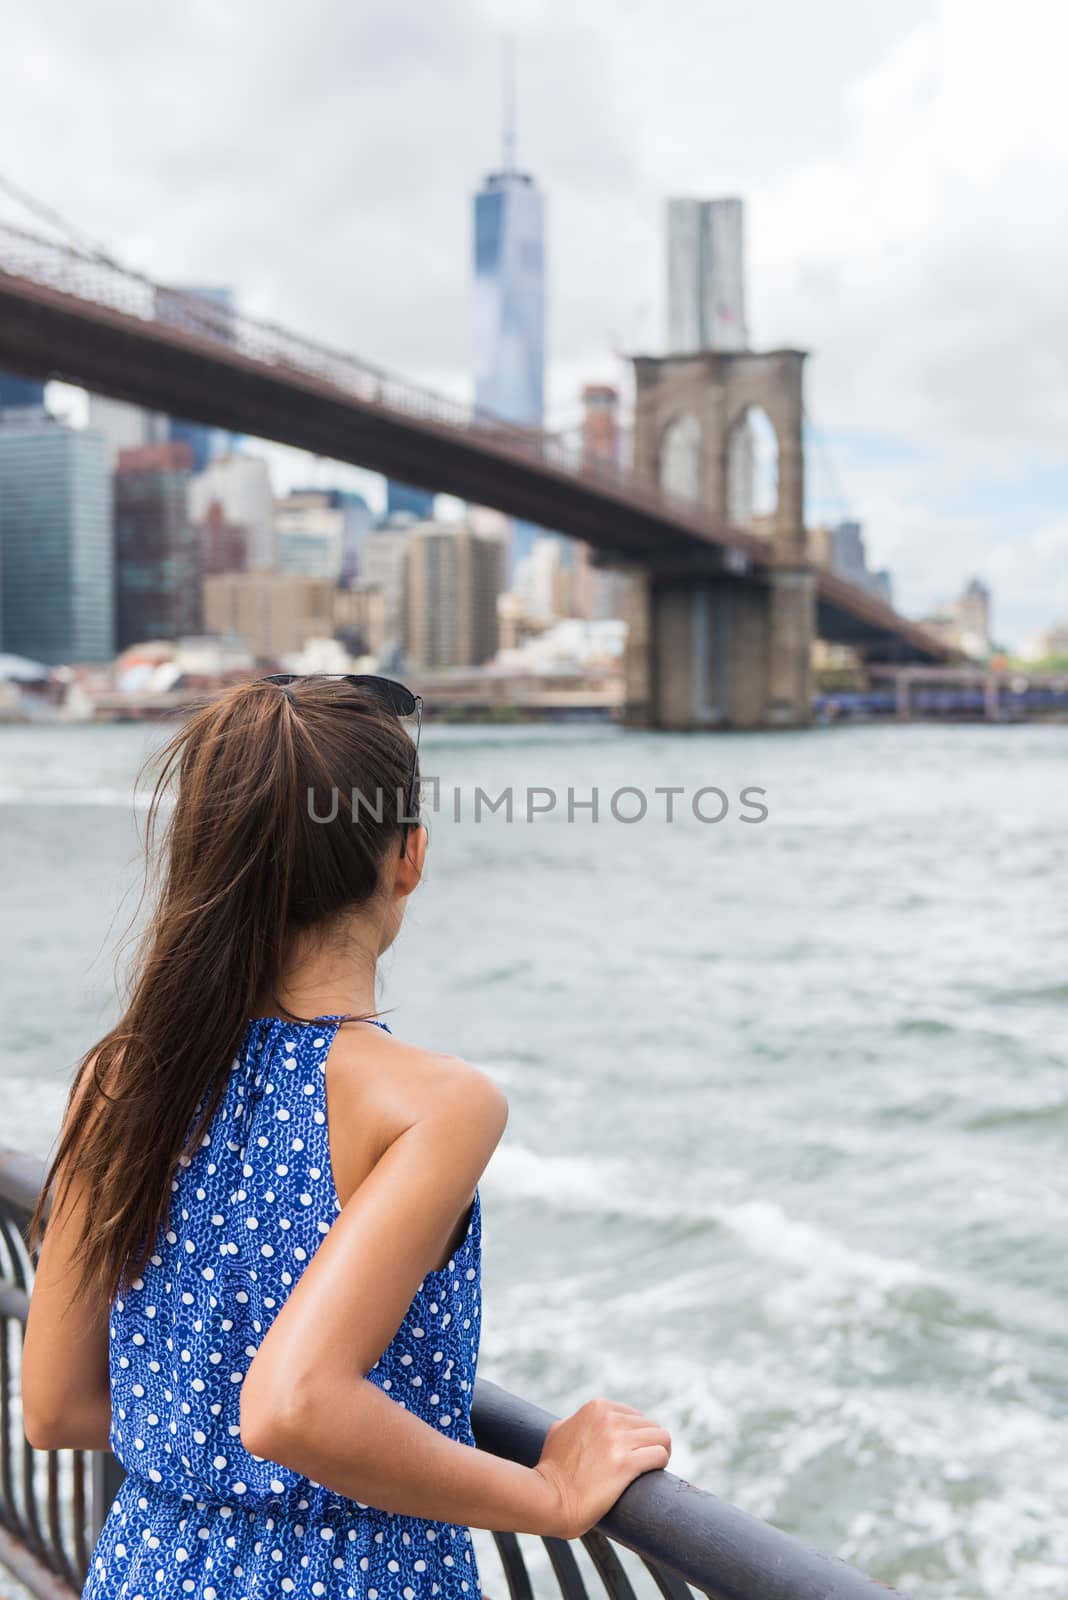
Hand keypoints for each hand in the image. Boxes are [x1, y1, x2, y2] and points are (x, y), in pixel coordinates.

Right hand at [532, 1397, 671, 1538]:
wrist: (548, 1498)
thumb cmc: (552, 1470)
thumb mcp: (560, 1431)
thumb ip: (576, 1422)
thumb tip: (580, 1424)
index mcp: (596, 1408)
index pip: (635, 1416)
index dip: (637, 1436)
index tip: (633, 1453)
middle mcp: (608, 1419)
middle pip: (651, 1426)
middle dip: (649, 1445)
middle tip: (643, 1464)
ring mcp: (617, 1440)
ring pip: (662, 1438)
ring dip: (660, 1454)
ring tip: (651, 1469)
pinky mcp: (625, 1464)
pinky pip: (659, 1455)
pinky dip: (660, 1464)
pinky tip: (653, 1475)